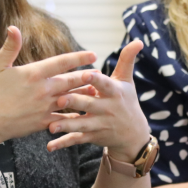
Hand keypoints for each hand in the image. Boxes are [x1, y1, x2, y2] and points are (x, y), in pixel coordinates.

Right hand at [0, 26, 96, 144]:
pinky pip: (63, 118)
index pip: (61, 62)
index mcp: (33, 73)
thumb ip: (10, 48)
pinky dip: (74, 115)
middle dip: (86, 76)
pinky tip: (84, 113)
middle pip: (70, 81)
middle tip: (100, 72)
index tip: (93, 54)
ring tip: (96, 91)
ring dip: (84, 94)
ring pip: (70, 99)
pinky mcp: (43, 122)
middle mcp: (42, 89)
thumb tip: (13, 27)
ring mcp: (44, 107)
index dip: (79, 58)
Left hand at [47, 40, 149, 161]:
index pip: (105, 85)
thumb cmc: (126, 101)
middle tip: (59, 99)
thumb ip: (127, 60)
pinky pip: (77, 140)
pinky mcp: (93, 137)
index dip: (96, 80)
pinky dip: (63, 143)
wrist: (133, 135)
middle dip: (75, 103)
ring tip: (51, 126)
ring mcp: (100, 125)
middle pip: (89, 105)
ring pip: (81, 125)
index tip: (86, 74)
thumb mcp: (127, 81)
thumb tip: (137, 41)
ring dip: (66, 126)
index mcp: (114, 93)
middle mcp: (108, 109)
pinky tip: (50, 146)